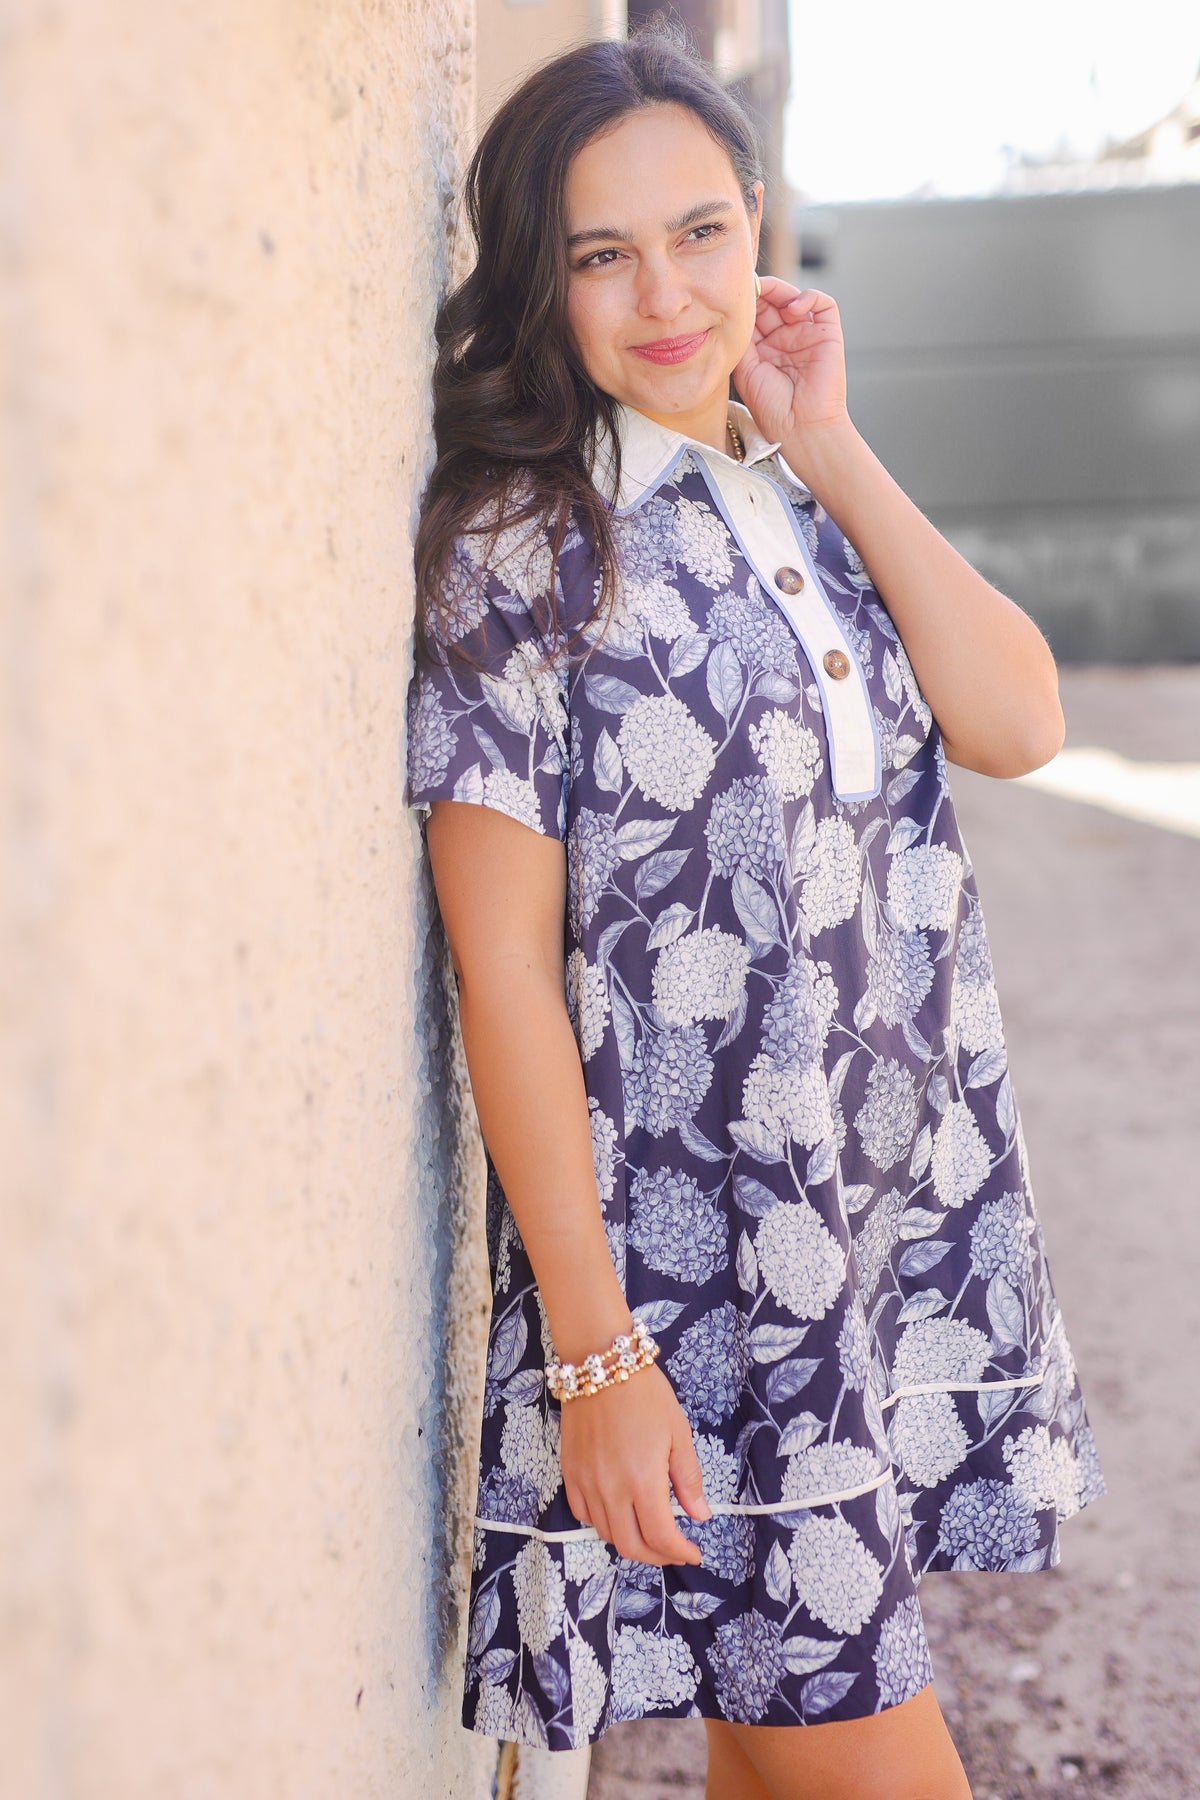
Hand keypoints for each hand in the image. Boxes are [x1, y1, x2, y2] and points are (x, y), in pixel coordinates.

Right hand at [560, 1363, 710, 1565]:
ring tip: (649, 1531)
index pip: (661, 1536)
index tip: (693, 1552)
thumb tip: (699, 1516)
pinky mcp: (570, 1473)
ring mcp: (586, 1483)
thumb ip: (688, 1478)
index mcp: (643, 1480)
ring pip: (605, 1533)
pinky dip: (602, 1523)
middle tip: (673, 1549)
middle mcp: (611, 1489)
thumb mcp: (678, 1433)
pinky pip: (583, 1514)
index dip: (679, 1552)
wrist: (601, 1365)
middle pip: (630, 1546)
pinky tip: (618, 1512)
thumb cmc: (646, 1395)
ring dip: (630, 1541)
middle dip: (656, 1556)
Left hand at [732, 280, 848, 448]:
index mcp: (764, 348)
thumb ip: (742, 338)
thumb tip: (736, 310)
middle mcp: (785, 339)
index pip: (755, 314)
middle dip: (760, 292)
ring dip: (780, 291)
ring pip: (794, 297)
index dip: (746, 302)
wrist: (801, 428)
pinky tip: (793, 308)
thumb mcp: (746, 370)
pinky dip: (809, 296)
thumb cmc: (772, 408)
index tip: (732, 294)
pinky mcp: (828, 334)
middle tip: (748, 286)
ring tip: (768, 295)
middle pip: (773, 302)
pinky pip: (823, 303)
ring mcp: (807, 335)